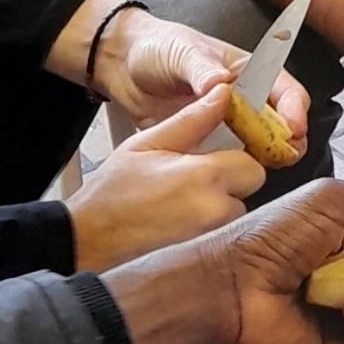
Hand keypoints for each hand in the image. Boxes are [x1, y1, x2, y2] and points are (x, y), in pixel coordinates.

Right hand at [65, 86, 262, 270]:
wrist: (91, 238)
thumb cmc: (113, 193)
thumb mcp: (148, 143)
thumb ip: (192, 119)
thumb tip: (222, 94)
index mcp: (203, 178)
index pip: (252, 161)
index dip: (234, 152)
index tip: (216, 148)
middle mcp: (215, 210)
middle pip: (249, 186)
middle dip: (231, 176)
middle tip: (195, 172)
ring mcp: (211, 234)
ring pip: (237, 206)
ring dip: (220, 198)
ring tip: (182, 194)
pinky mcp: (205, 249)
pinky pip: (222, 226)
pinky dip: (209, 218)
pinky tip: (181, 212)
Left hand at [94, 7, 311, 157]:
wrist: (122, 66)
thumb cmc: (157, 48)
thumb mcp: (181, 51)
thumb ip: (201, 68)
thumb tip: (220, 83)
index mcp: (247, 71)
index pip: (284, 88)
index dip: (294, 108)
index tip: (293, 126)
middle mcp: (243, 99)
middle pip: (279, 123)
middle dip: (288, 140)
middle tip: (284, 155)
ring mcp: (226, 124)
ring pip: (258, 145)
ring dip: (265, 158)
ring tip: (262, 169)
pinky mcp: (207, 144)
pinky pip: (227, 160)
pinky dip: (233, 170)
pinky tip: (230, 176)